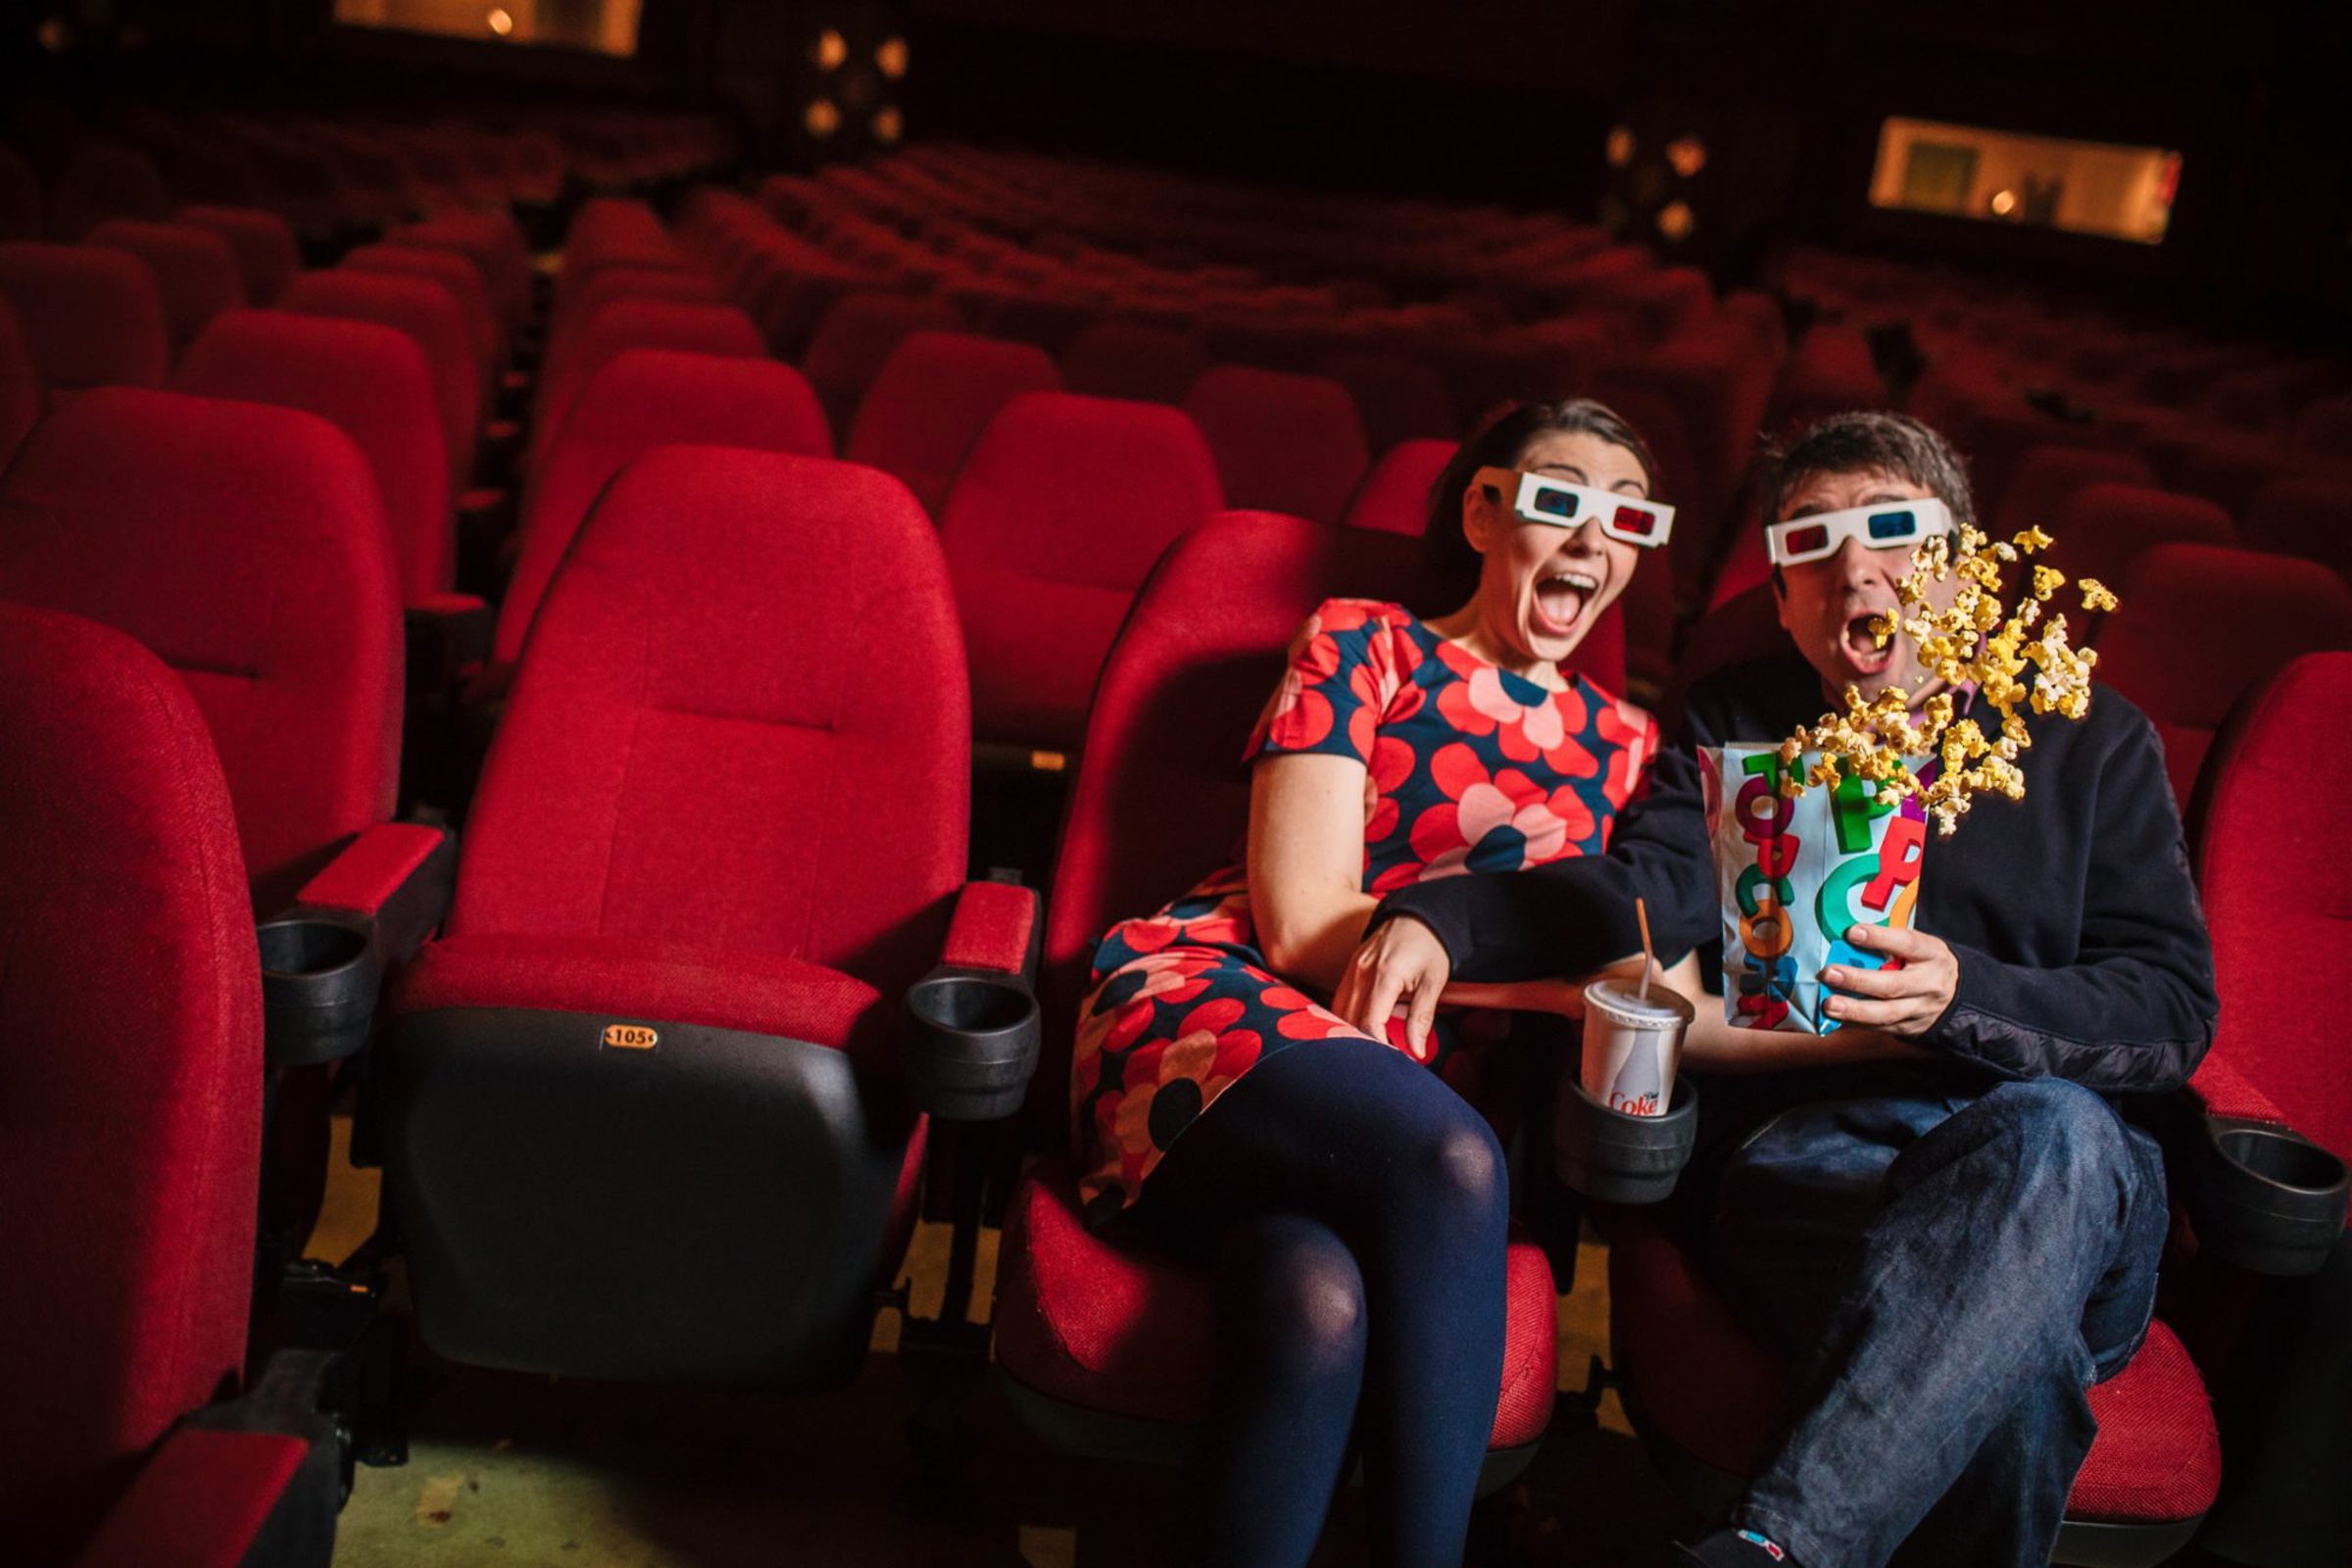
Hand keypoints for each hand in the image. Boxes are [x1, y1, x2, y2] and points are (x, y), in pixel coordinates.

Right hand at [1332, 916, 1450, 1057]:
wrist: (1420, 913)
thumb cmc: (1431, 948)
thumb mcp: (1434, 982)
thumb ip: (1421, 1018)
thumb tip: (1416, 1052)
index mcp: (1384, 977)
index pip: (1369, 1022)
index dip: (1377, 1046)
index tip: (1390, 1060)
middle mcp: (1361, 972)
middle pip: (1348, 1019)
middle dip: (1360, 1042)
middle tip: (1377, 1060)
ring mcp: (1352, 967)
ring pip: (1338, 1009)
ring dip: (1348, 1030)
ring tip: (1366, 1048)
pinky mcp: (1350, 966)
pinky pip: (1338, 997)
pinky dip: (1344, 1016)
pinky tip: (1356, 1027)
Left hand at [1821, 924, 1957, 1036]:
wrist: (1958, 994)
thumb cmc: (1925, 962)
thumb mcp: (1920, 946)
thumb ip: (1891, 943)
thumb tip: (1847, 936)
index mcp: (1932, 955)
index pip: (1907, 944)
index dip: (1879, 938)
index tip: (1851, 932)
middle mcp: (1929, 984)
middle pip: (1893, 985)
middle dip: (1858, 980)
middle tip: (1829, 973)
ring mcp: (1920, 1010)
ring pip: (1886, 1013)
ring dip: (1854, 1010)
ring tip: (1829, 1005)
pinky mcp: (1909, 1027)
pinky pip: (1880, 1027)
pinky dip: (1856, 1023)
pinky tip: (1836, 1017)